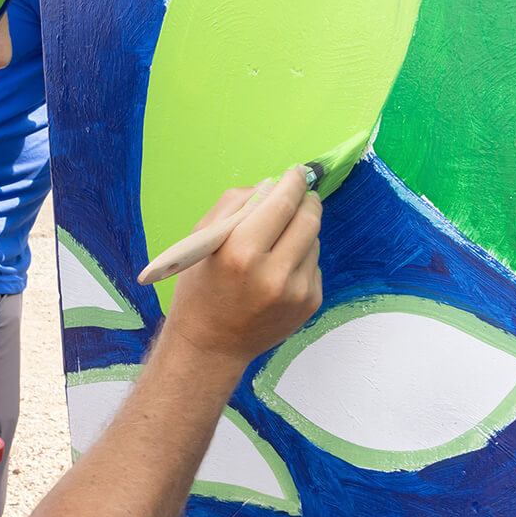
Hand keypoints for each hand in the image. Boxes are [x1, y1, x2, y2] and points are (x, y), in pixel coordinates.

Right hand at [160, 165, 322, 368]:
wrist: (211, 345)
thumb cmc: (200, 287)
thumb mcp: (203, 239)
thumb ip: (237, 203)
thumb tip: (273, 184)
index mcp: (242, 253)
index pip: (283, 203)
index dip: (294, 181)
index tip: (297, 172)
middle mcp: (274, 274)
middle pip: (309, 218)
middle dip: (305, 200)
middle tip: (297, 196)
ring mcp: (296, 292)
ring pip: (314, 239)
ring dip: (301, 231)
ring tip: (276, 243)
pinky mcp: (310, 303)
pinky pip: (314, 264)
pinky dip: (301, 257)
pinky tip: (278, 270)